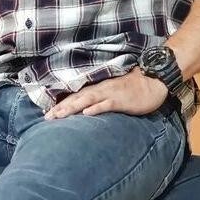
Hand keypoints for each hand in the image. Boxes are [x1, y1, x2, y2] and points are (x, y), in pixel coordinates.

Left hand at [44, 67, 168, 119]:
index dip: (61, 105)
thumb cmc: (133, 88)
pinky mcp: (121, 100)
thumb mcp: (112, 92)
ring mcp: (110, 94)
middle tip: (47, 118)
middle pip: (77, 98)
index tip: (47, 114)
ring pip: (87, 100)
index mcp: (98, 88)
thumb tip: (85, 109)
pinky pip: (107, 104)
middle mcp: (100, 89)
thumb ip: (99, 99)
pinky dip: (96, 108)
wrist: (153, 81)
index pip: (75, 96)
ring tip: (59, 115)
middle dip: (61, 108)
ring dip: (72, 107)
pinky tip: (86, 113)